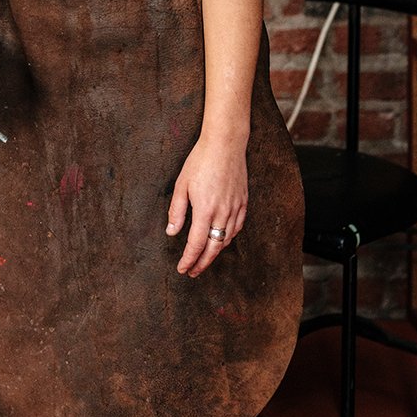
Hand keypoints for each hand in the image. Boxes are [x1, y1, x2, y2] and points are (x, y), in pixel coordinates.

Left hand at [165, 134, 247, 278]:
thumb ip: (177, 211)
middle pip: (214, 248)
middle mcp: (223, 213)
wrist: (226, 144)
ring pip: (226, 239)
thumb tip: (172, 233)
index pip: (196, 244)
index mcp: (205, 209)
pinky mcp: (243, 203)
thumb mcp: (182, 184)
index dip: (189, 260)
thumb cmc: (200, 161)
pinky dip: (227, 238)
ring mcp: (236, 209)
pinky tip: (220, 239)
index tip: (183, 269)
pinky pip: (236, 228)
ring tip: (203, 258)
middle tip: (192, 272)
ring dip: (215, 252)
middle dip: (202, 263)